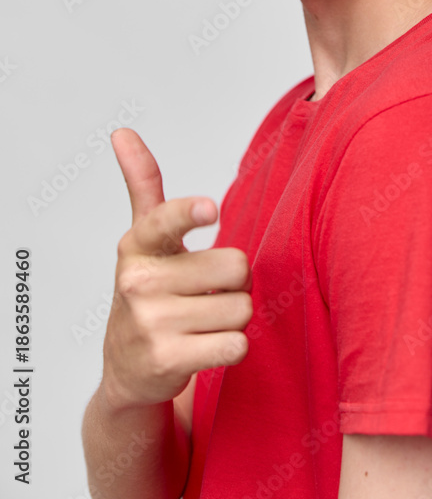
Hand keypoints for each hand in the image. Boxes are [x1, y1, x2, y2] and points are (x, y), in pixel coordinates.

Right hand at [100, 128, 251, 409]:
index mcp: (137, 245)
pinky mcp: (168, 362)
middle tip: (209, 291)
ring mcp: (150, 324)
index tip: (210, 208)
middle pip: (235, 266)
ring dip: (234, 315)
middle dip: (235, 281)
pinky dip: (232, 346)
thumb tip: (122, 132)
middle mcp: (138, 282)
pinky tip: (206, 347)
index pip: (166, 220)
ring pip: (241, 307)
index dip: (190, 213)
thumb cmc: (149, 289)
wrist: (130, 367)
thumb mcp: (144, 237)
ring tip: (203, 320)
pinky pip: (236, 344)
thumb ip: (143, 183)